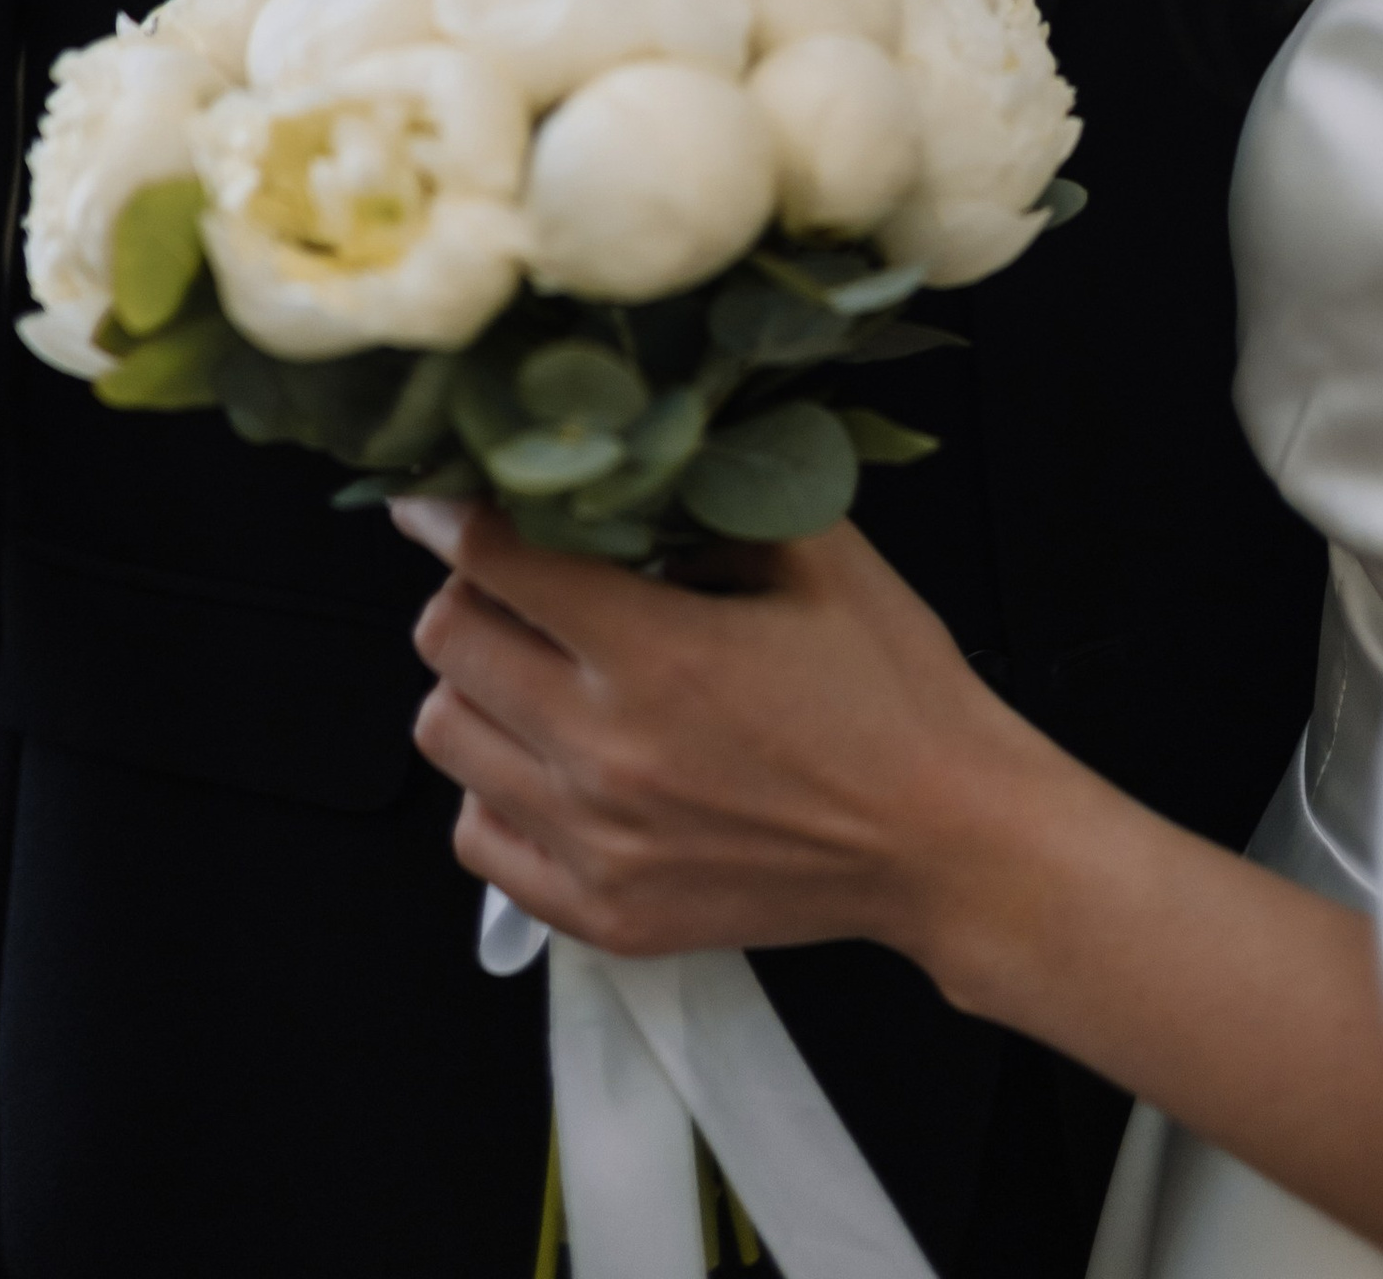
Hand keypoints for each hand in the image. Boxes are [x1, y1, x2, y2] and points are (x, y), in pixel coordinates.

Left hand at [402, 504, 1053, 976]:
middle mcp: (604, 753)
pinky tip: (554, 760)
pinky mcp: (604, 914)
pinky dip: (497, 789)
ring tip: (536, 670)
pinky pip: (479, 839)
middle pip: (446, 644)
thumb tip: (614, 468)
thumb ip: (709, 498)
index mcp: (656, 652)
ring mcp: (596, 845)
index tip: (435, 494)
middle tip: (511, 580)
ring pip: (446, 739)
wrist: (946, 841)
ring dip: (475, 688)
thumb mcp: (818, 553)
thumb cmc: (892, 691)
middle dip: (465, 591)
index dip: (450, 511)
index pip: (491, 560)